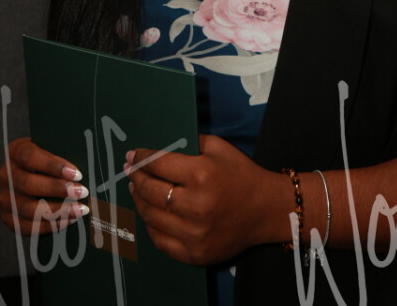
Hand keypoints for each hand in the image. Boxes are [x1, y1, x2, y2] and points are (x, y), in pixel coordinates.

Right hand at [0, 137, 89, 234]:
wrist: (33, 174)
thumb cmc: (49, 159)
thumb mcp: (52, 149)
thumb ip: (62, 152)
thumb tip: (85, 161)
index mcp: (15, 151)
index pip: (29, 156)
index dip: (53, 165)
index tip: (77, 173)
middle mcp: (5, 174)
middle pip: (27, 183)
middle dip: (57, 189)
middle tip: (81, 192)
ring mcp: (5, 198)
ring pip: (27, 208)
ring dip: (57, 210)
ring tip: (79, 209)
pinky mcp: (8, 218)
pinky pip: (26, 227)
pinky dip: (49, 225)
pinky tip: (68, 220)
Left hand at [125, 135, 287, 265]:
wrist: (266, 210)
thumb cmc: (241, 174)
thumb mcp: (219, 148)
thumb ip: (190, 142)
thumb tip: (160, 145)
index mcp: (202, 175)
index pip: (159, 164)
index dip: (141, 158)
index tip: (132, 155)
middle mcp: (196, 206)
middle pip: (151, 191)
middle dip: (136, 178)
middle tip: (130, 170)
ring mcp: (195, 234)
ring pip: (151, 216)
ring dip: (139, 200)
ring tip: (136, 190)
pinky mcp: (195, 254)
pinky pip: (160, 241)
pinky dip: (150, 225)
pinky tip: (149, 213)